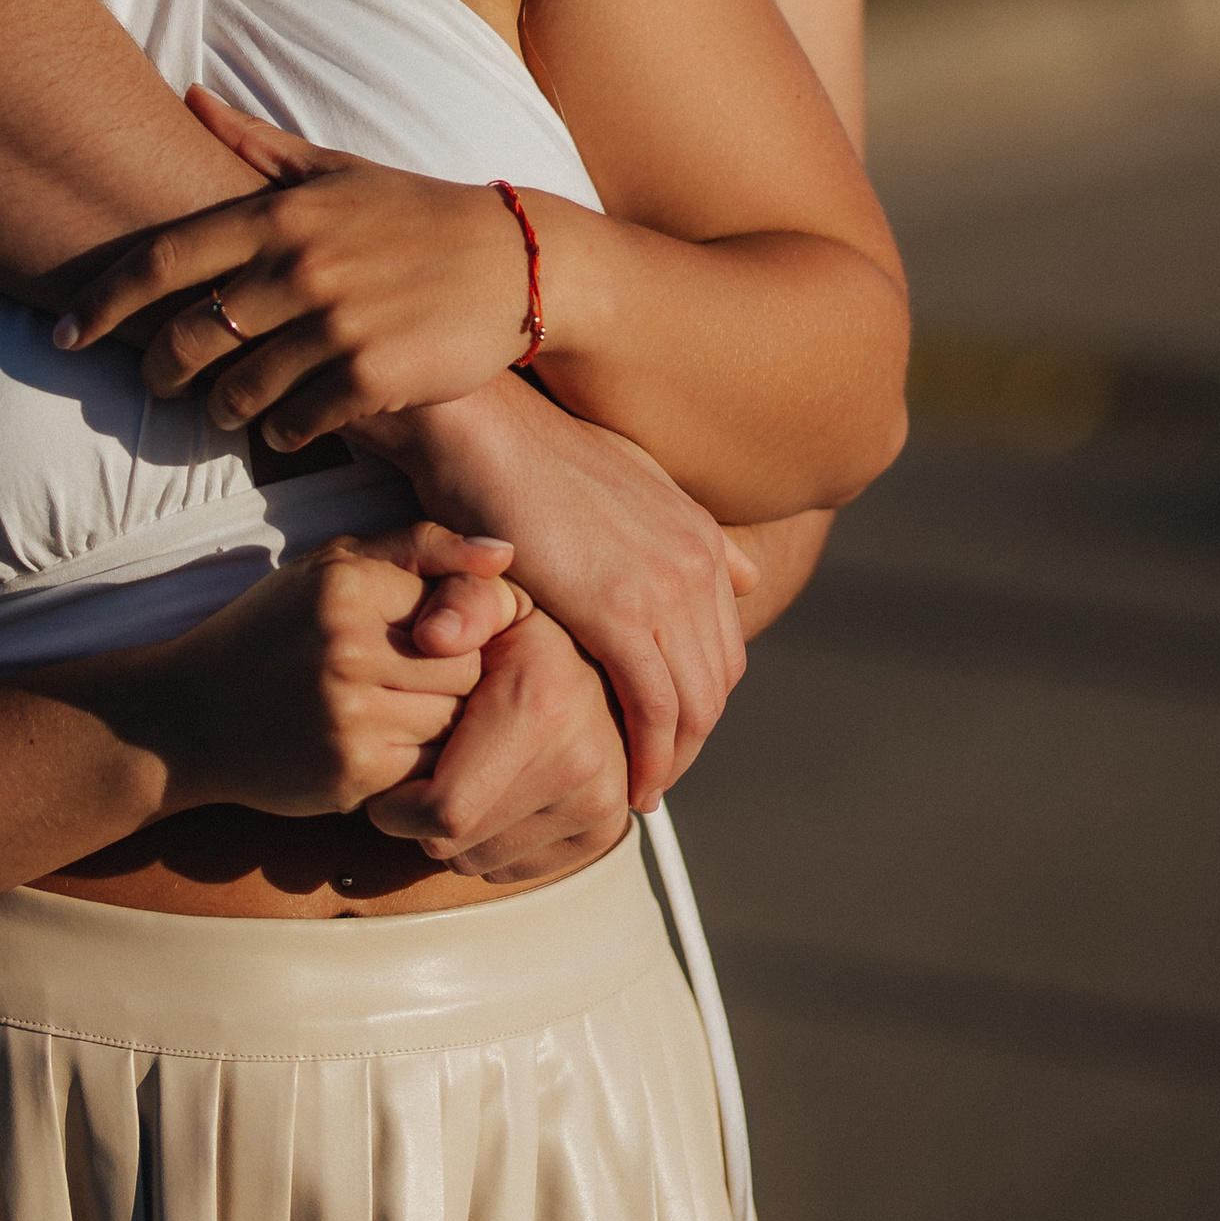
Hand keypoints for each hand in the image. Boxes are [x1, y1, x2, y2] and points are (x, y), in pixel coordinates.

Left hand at [53, 90, 536, 449]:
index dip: (103, 300)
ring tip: (228, 406)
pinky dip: (282, 433)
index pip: (164, 258)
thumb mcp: (336, 169)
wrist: (517, 260)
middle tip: (156, 382)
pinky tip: (286, 425)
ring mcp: (337, 326)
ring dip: (223, 408)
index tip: (65, 331)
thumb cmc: (415, 213)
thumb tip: (185, 98)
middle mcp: (301, 267)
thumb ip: (255, 145)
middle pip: (189, 336)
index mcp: (281, 214)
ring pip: (238, 392)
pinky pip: (297, 424)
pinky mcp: (374, 377)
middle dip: (159, 369)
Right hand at [142, 531, 524, 821]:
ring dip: (437, 721)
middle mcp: (349, 648)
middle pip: (468, 669)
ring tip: (395, 708)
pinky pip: (428, 769)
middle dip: (455, 676)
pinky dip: (416, 761)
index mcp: (347, 585)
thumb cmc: (271, 632)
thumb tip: (506, 552)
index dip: (463, 625)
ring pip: (453, 722)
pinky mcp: (351, 774)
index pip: (465, 604)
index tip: (440, 637)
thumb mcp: (331, 566)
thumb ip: (421, 548)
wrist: (186, 718)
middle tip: (418, 677)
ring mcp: (350, 716)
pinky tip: (380, 743)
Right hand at [353, 378, 748, 810]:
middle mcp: (696, 560)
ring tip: (639, 791)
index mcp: (698, 535)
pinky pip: (654, 704)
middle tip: (651, 777)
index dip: (699, 702)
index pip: (722, 647)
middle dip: (690, 740)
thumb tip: (742, 572)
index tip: (665, 739)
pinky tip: (630, 782)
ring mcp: (663, 584)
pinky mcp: (618, 609)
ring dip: (674, 758)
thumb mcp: (624, 480)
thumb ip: (681, 530)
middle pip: (716, 682)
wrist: (477, 429)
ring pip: (694, 702)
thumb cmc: (524, 454)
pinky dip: (651, 753)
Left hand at [364, 605, 630, 882]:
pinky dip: (490, 840)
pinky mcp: (602, 831)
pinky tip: (496, 790)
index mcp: (541, 706)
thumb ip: (457, 598)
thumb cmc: (522, 633)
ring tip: (463, 772)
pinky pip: (511, 869)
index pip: (444, 809)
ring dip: (455, 830)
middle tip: (422, 769)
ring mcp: (599, 803)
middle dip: (419, 817)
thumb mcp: (491, 598)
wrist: (603, 663)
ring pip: (478, 860)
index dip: (397, 805)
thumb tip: (431, 636)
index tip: (387, 778)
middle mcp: (580, 761)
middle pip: (455, 842)